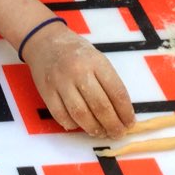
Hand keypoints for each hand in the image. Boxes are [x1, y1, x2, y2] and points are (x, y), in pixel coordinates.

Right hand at [22, 22, 134, 137]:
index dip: (125, 112)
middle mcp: (78, 71)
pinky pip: (61, 116)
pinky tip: (80, 124)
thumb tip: (121, 113)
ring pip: (81, 115)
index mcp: (95, 61)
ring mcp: (60, 82)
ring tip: (101, 132)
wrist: (44, 40)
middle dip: (113, 126)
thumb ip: (108, 82)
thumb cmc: (76, 52)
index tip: (129, 123)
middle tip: (118, 133)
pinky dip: (73, 125)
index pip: (117, 92)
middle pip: (100, 106)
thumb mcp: (97, 58)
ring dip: (94, 129)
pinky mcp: (46, 92)